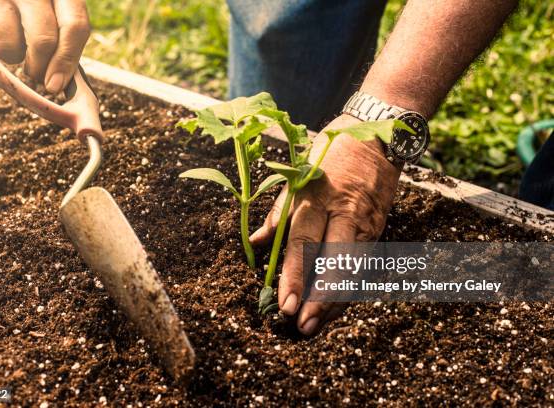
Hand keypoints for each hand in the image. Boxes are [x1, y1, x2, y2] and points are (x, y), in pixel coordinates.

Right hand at [0, 0, 89, 92]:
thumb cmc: (37, 2)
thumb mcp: (57, 9)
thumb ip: (65, 38)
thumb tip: (59, 83)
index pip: (74, 27)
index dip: (66, 62)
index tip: (55, 85)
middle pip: (43, 40)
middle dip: (40, 67)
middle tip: (36, 73)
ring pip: (6, 41)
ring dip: (11, 57)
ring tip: (14, 53)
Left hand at [250, 114, 400, 334]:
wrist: (379, 138)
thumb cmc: (330, 155)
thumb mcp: (297, 176)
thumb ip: (277, 214)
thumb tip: (254, 245)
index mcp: (317, 196)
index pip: (303, 242)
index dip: (293, 275)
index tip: (283, 304)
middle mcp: (344, 213)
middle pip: (333, 262)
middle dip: (319, 298)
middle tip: (302, 325)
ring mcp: (366, 223)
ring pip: (352, 270)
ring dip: (335, 301)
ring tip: (315, 325)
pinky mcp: (379, 230)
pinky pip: (363, 266)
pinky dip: (348, 289)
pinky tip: (334, 308)